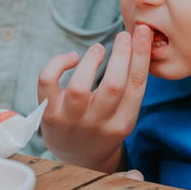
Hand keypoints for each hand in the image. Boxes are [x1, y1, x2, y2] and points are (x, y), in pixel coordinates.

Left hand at [37, 24, 151, 171]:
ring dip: (90, 61)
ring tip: (98, 48)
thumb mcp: (124, 115)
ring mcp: (70, 121)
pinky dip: (57, 63)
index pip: (136, 86)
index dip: (141, 56)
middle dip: (121, 54)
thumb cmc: (104, 127)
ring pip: (79, 87)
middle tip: (123, 34)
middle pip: (113, 86)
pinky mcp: (48, 114)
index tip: (143, 32)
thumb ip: (130, 87)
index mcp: (122, 124)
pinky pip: (47, 83)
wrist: (77, 157)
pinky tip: (71, 58)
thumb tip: (137, 42)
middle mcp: (97, 124)